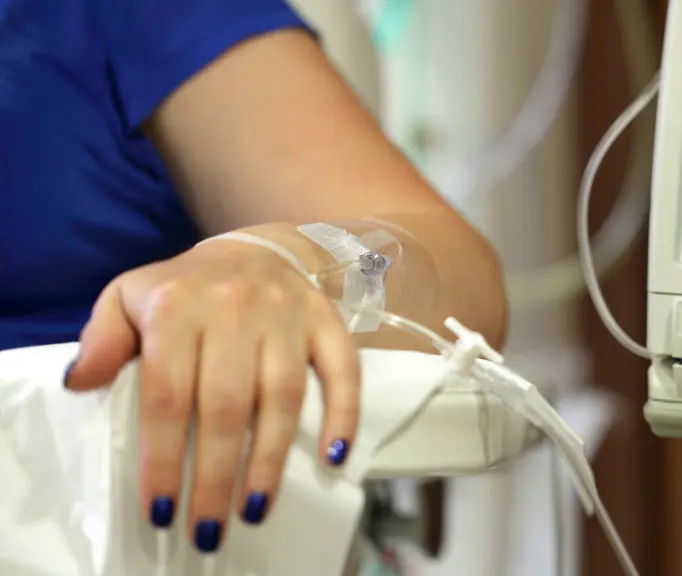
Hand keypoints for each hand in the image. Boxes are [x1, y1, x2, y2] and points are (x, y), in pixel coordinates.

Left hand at [63, 238, 360, 552]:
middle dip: (216, 475)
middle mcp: (234, 306)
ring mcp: (286, 314)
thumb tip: (81, 383)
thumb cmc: (186, 290)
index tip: (161, 507)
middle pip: (225, 405)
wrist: (254, 250)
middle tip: (208, 527)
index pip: (167, 394)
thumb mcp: (128, 299)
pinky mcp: (326, 320)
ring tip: (254, 508)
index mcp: (178, 305)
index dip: (163, 457)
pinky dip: (343, 414)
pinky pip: (343, 369)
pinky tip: (333, 456)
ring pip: (281, 396)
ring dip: (269, 459)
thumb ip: (102, 339)